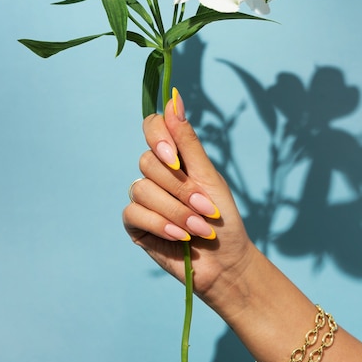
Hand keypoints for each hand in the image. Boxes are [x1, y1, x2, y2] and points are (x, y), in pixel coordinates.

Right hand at [123, 91, 256, 312]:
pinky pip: (135, 213)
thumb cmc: (223, 219)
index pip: (151, 127)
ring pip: (141, 188)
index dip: (158, 137)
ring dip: (176, 211)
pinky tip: (181, 238)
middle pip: (147, 161)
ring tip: (199, 229)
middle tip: (205, 208)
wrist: (226, 262)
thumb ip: (188, 141)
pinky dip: (162, 225)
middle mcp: (156, 174)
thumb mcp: (209, 176)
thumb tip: (174, 98)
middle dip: (180, 188)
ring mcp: (144, 199)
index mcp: (174, 158)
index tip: (175, 157)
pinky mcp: (136, 224)